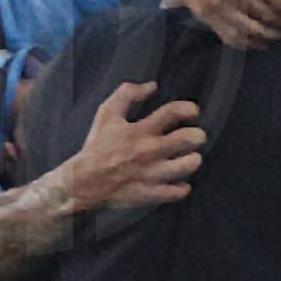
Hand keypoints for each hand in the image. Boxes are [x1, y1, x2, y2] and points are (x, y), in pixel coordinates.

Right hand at [57, 83, 203, 214]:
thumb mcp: (107, 114)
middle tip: (194, 138)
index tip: (192, 113)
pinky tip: (178, 181)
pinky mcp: (150, 194)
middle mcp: (149, 151)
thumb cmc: (97, 146)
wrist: (83, 182)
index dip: (189, 109)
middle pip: (189, 139)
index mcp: (140, 130)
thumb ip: (127, 94)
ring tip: (188, 158)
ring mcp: (151, 175)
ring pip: (188, 166)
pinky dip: (182, 187)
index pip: (173, 112)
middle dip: (197, 136)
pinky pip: (178, 192)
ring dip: (193, 160)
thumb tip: (152, 86)